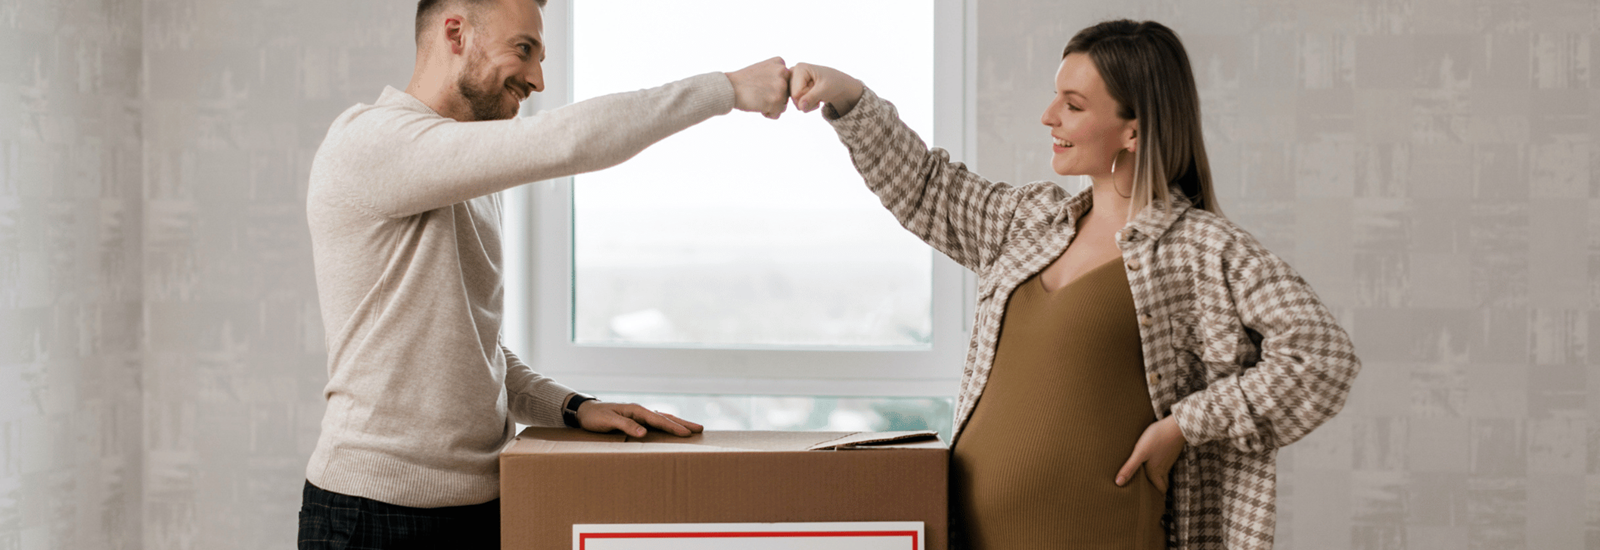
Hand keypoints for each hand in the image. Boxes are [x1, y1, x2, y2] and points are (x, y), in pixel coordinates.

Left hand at [574, 400, 704, 437]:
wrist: (585, 411)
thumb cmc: (595, 417)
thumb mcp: (608, 421)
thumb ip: (626, 425)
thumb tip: (643, 433)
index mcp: (636, 410)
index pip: (658, 420)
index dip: (673, 427)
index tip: (687, 433)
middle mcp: (640, 412)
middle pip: (666, 417)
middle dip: (683, 423)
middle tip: (700, 428)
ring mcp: (639, 416)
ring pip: (663, 419)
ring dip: (678, 423)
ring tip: (692, 428)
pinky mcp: (636, 421)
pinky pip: (656, 423)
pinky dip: (667, 425)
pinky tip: (672, 428)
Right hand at [726, 57, 791, 118]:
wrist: (729, 88)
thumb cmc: (743, 82)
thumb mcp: (762, 69)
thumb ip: (777, 75)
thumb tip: (789, 89)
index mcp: (780, 62)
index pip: (786, 81)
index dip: (773, 87)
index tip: (760, 84)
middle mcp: (783, 71)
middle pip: (786, 93)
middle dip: (774, 98)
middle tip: (758, 93)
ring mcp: (781, 85)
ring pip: (783, 104)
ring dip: (771, 106)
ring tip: (758, 99)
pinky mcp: (777, 99)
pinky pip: (777, 114)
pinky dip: (768, 114)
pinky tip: (758, 105)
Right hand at [788, 62, 864, 116]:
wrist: (840, 85)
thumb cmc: (835, 83)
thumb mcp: (824, 90)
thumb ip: (811, 98)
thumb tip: (800, 107)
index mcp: (799, 68)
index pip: (796, 93)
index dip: (809, 94)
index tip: (819, 87)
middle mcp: (793, 73)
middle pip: (794, 98)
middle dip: (808, 99)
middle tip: (819, 92)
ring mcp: (793, 81)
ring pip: (796, 102)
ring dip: (809, 102)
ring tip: (818, 94)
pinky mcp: (795, 88)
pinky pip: (797, 103)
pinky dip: (808, 104)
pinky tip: (815, 96)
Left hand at [1116, 415, 1185, 491]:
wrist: (1176, 425)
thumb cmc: (1157, 438)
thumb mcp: (1140, 453)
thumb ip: (1130, 467)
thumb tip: (1118, 483)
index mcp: (1156, 472)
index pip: (1160, 490)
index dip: (1157, 497)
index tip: (1152, 504)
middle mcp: (1164, 468)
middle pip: (1162, 484)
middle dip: (1157, 490)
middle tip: (1150, 494)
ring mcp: (1168, 459)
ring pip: (1164, 473)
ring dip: (1158, 478)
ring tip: (1148, 480)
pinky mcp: (1170, 451)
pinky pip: (1165, 463)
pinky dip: (1160, 467)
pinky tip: (1153, 462)